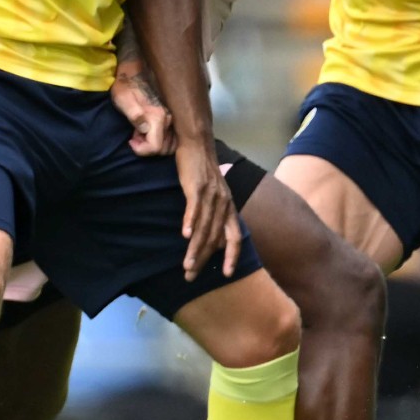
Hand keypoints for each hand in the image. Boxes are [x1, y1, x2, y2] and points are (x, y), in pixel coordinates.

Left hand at [110, 68, 174, 154]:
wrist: (135, 70)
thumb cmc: (125, 86)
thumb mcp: (122, 99)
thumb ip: (133, 114)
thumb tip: (144, 129)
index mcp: (157, 117)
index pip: (155, 147)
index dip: (141, 150)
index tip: (131, 140)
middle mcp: (169, 118)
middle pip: (164, 149)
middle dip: (148, 147)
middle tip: (135, 135)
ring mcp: (172, 117)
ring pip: (170, 145)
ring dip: (154, 143)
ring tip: (141, 132)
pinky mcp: (171, 115)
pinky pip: (172, 137)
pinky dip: (161, 139)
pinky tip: (148, 129)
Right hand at [174, 137, 239, 281]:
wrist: (197, 143)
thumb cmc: (203, 170)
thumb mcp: (214, 194)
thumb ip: (214, 214)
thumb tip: (211, 237)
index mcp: (229, 207)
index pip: (234, 236)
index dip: (231, 256)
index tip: (226, 274)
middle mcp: (223, 203)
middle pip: (215, 238)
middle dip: (204, 259)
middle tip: (191, 276)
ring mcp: (211, 195)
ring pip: (204, 228)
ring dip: (195, 249)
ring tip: (186, 266)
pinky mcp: (197, 186)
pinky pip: (194, 208)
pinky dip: (190, 222)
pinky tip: (184, 236)